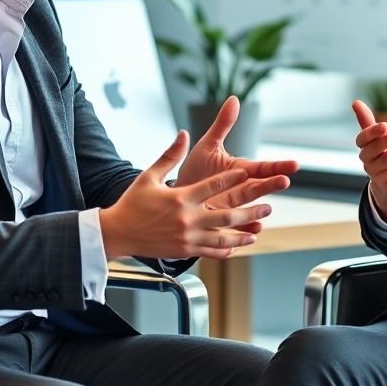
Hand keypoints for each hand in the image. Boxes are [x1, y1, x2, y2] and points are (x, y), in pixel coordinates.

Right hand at [99, 131, 274, 260]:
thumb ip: (169, 156)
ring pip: (223, 237)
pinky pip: (210, 251)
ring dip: (243, 233)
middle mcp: (187, 218)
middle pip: (226, 215)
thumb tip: (183, 134)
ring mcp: (187, 237)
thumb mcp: (149, 175)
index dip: (233, 178)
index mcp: (181, 197)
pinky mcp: (184, 250)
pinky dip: (226, 249)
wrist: (118, 232)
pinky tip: (237, 245)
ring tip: (258, 229)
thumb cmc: (133, 202)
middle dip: (250, 210)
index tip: (248, 172)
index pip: (213, 185)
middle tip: (268, 205)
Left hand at [176, 96, 297, 231]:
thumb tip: (234, 99)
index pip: (262, 168)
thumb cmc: (195, 171)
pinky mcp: (221, 222)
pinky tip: (253, 229)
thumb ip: (223, 125)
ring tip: (267, 209)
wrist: (177, 195)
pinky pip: (236, 226)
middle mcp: (240, 190)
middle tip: (285, 181)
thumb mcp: (208, 145)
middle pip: (258, 187)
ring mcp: (232, 207)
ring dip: (259, 210)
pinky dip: (245, 228)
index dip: (277, 166)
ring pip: (249, 208)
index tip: (294, 165)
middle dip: (271, 185)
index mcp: (240, 171)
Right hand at [353, 99, 386, 223]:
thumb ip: (367, 120)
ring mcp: (379, 177)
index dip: (372, 133)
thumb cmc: (382, 152)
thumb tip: (355, 102)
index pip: (363, 139)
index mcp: (364, 148)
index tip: (385, 125)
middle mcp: (368, 163)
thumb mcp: (376, 138)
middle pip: (377, 153)